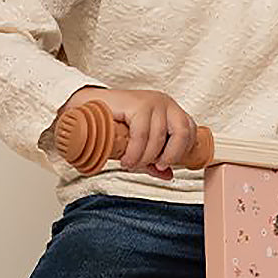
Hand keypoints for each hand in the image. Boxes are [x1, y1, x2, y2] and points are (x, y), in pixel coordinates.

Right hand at [57, 86, 197, 180]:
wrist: (87, 107)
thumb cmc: (114, 124)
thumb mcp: (139, 145)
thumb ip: (155, 160)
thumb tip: (168, 175)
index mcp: (170, 110)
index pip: (190, 131)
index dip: (181, 152)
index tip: (165, 164)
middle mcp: (165, 103)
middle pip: (183, 133)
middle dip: (170, 156)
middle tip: (154, 166)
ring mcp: (152, 102)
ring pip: (159, 138)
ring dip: (145, 158)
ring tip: (130, 164)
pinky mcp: (137, 104)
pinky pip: (142, 135)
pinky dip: (134, 152)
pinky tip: (126, 159)